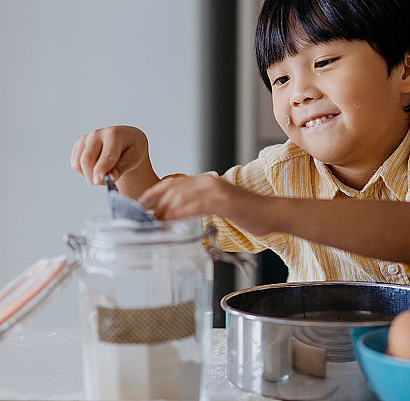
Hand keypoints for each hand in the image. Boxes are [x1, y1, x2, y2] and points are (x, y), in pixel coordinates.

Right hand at [71, 126, 155, 195]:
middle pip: (87, 160)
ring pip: (79, 164)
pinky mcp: (79, 144)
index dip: (101, 169)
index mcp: (114, 134)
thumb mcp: (134, 158)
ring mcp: (86, 138)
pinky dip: (84, 171)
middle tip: (106, 183)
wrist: (126, 138)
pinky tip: (97, 168)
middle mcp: (97, 134)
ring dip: (90, 175)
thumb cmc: (132, 148)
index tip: (98, 181)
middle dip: (94, 177)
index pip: (106, 155)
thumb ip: (122, 168)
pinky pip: (75, 164)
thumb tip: (111, 177)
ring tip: (104, 173)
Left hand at [139, 174, 268, 228]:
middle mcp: (206, 181)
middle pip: (170, 190)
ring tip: (155, 226)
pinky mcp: (222, 200)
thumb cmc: (246, 213)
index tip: (138, 206)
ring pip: (180, 196)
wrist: (271, 213)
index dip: (152, 193)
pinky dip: (180, 213)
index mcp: (203, 181)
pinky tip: (171, 221)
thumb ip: (198, 206)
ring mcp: (214, 190)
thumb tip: (176, 217)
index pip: (170, 183)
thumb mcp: (217, 206)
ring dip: (164, 212)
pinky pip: (195, 205)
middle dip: (154, 206)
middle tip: (144, 223)